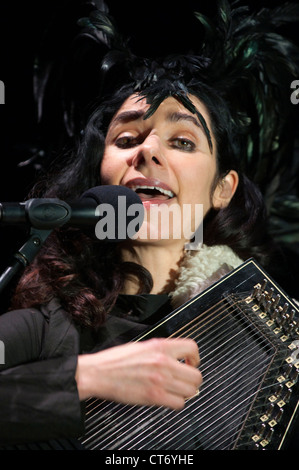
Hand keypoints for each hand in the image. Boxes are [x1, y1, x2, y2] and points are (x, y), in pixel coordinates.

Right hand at [75, 337, 201, 409]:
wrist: (98, 372)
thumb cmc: (115, 360)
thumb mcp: (141, 346)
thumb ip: (161, 351)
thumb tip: (176, 358)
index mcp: (160, 345)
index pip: (192, 347)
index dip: (195, 358)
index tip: (190, 363)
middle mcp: (163, 361)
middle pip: (196, 374)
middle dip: (192, 379)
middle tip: (184, 380)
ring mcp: (160, 379)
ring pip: (191, 390)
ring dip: (185, 392)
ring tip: (175, 390)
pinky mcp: (154, 396)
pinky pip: (179, 403)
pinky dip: (176, 403)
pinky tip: (167, 398)